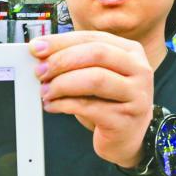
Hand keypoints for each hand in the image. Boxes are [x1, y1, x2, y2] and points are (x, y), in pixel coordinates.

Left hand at [29, 31, 153, 167]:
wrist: (128, 137)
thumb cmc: (108, 102)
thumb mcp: (96, 74)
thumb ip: (76, 60)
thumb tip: (41, 53)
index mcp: (130, 51)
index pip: (92, 38)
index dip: (61, 41)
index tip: (36, 47)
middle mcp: (139, 70)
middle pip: (97, 54)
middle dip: (62, 60)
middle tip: (40, 71)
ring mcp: (136, 95)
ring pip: (95, 79)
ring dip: (63, 84)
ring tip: (44, 91)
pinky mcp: (126, 120)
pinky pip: (90, 107)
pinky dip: (65, 105)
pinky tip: (52, 106)